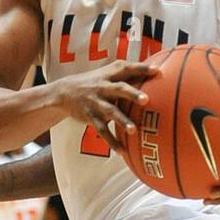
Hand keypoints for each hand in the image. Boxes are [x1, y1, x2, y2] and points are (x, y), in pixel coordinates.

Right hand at [46, 60, 160, 150]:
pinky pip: (102, 130)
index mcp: (109, 75)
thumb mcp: (106, 74)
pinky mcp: (90, 117)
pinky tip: (122, 151)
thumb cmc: (93, 83)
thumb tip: (154, 72)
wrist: (63, 92)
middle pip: (119, 89)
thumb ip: (125, 75)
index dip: (141, 69)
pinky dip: (112, 141)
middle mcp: (103, 87)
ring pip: (110, 111)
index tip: (156, 70)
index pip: (126, 68)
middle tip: (146, 100)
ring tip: (133, 130)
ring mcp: (96, 102)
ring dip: (122, 120)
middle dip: (132, 94)